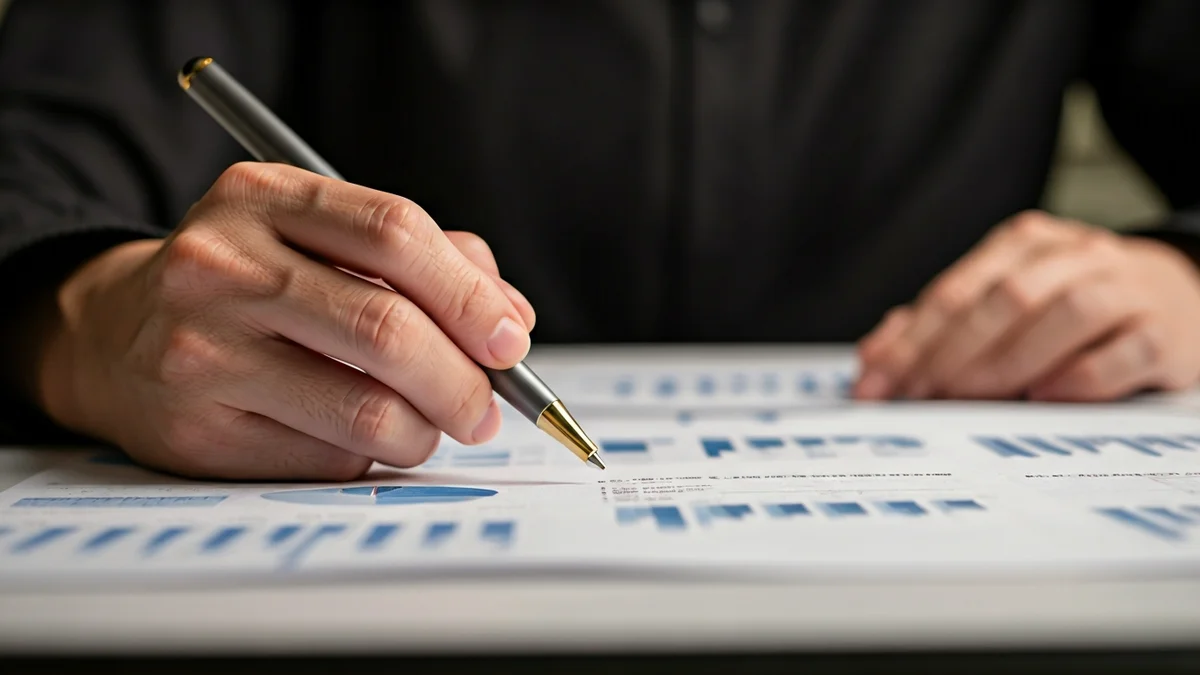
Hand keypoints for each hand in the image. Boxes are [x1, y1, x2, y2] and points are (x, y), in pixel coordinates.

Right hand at [34, 162, 535, 479]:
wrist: (114, 336)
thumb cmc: (253, 285)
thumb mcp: (324, 238)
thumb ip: (428, 262)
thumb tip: (511, 320)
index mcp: (263, 197)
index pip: (394, 232)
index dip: (469, 294)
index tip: (510, 340)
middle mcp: (221, 265)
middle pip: (388, 328)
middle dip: (465, 380)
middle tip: (487, 408)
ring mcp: (201, 350)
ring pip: (367, 409)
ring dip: (427, 429)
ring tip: (431, 425)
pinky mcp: (197, 431)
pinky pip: (330, 457)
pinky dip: (372, 455)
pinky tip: (361, 437)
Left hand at [854, 210, 1199, 401]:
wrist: (1180, 299)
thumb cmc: (1072, 306)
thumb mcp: (1003, 303)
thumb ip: (936, 327)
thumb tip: (872, 358)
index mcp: (1025, 244)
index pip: (956, 291)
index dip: (911, 341)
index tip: (876, 384)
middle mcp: (1076, 256)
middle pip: (1003, 300)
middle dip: (948, 354)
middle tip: (914, 398)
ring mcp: (1125, 290)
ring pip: (1062, 316)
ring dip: (1007, 363)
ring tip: (968, 399)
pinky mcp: (1165, 333)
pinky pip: (1123, 352)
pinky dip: (1080, 376)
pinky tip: (1045, 396)